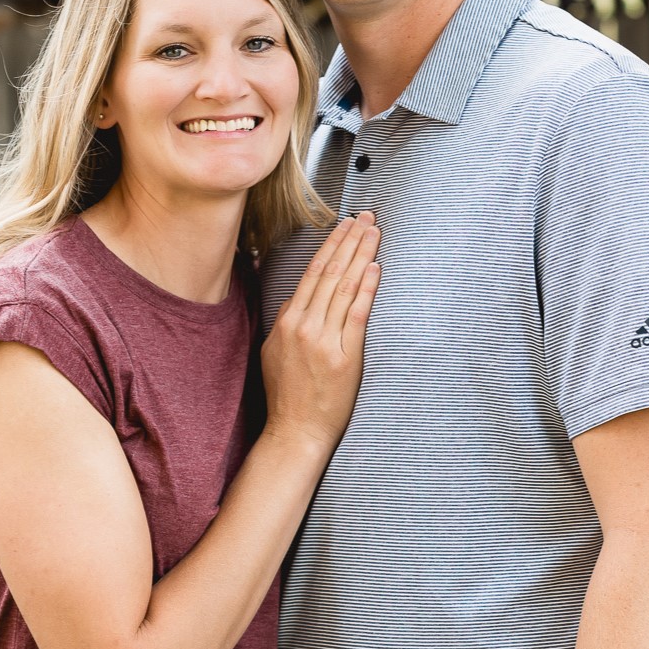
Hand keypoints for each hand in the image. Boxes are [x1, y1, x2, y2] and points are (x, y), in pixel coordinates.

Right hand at [260, 211, 379, 450]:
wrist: (295, 431)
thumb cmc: (287, 394)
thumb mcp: (274, 350)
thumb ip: (287, 321)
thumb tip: (300, 297)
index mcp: (287, 321)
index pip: (312, 272)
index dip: (331, 245)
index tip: (345, 224)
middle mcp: (304, 325)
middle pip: (330, 272)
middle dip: (349, 240)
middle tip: (366, 217)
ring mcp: (323, 340)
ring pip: (344, 287)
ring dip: (361, 255)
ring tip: (374, 232)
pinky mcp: (344, 356)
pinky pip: (357, 314)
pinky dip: (366, 288)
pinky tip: (375, 268)